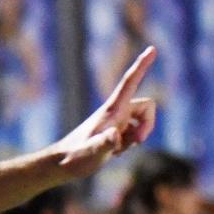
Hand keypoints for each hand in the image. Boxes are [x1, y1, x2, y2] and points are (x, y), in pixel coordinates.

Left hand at [52, 46, 156, 177]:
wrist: (61, 165)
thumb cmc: (75, 157)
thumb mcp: (92, 152)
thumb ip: (104, 144)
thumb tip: (115, 136)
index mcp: (111, 110)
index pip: (129, 83)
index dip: (141, 66)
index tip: (152, 48)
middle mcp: (115, 113)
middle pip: (146, 107)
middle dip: (148, 124)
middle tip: (137, 141)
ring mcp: (115, 123)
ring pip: (141, 123)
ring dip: (136, 138)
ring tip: (115, 151)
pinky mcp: (114, 133)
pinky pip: (133, 135)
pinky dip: (128, 145)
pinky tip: (112, 154)